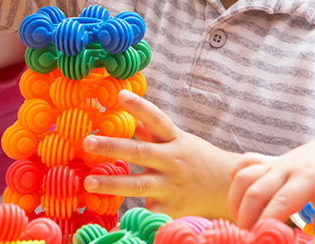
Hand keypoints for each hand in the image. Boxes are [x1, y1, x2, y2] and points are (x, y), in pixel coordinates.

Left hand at [82, 90, 240, 217]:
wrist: (227, 189)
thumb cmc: (197, 160)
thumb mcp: (179, 140)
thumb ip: (153, 132)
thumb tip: (130, 117)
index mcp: (175, 140)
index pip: (157, 119)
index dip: (140, 107)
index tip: (120, 94)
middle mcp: (173, 161)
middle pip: (140, 151)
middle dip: (113, 146)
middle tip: (87, 141)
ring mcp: (171, 186)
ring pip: (139, 184)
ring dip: (112, 184)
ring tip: (88, 182)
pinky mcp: (171, 209)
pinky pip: (148, 212)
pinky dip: (133, 216)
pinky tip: (114, 220)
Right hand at [228, 124, 314, 228]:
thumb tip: (312, 240)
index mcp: (306, 178)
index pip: (280, 202)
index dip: (267, 222)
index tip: (261, 238)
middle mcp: (286, 168)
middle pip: (255, 191)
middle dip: (246, 217)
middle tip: (248, 236)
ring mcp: (275, 163)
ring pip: (243, 177)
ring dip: (236, 202)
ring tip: (241, 222)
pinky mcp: (269, 160)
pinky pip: (244, 164)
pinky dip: (236, 180)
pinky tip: (240, 197)